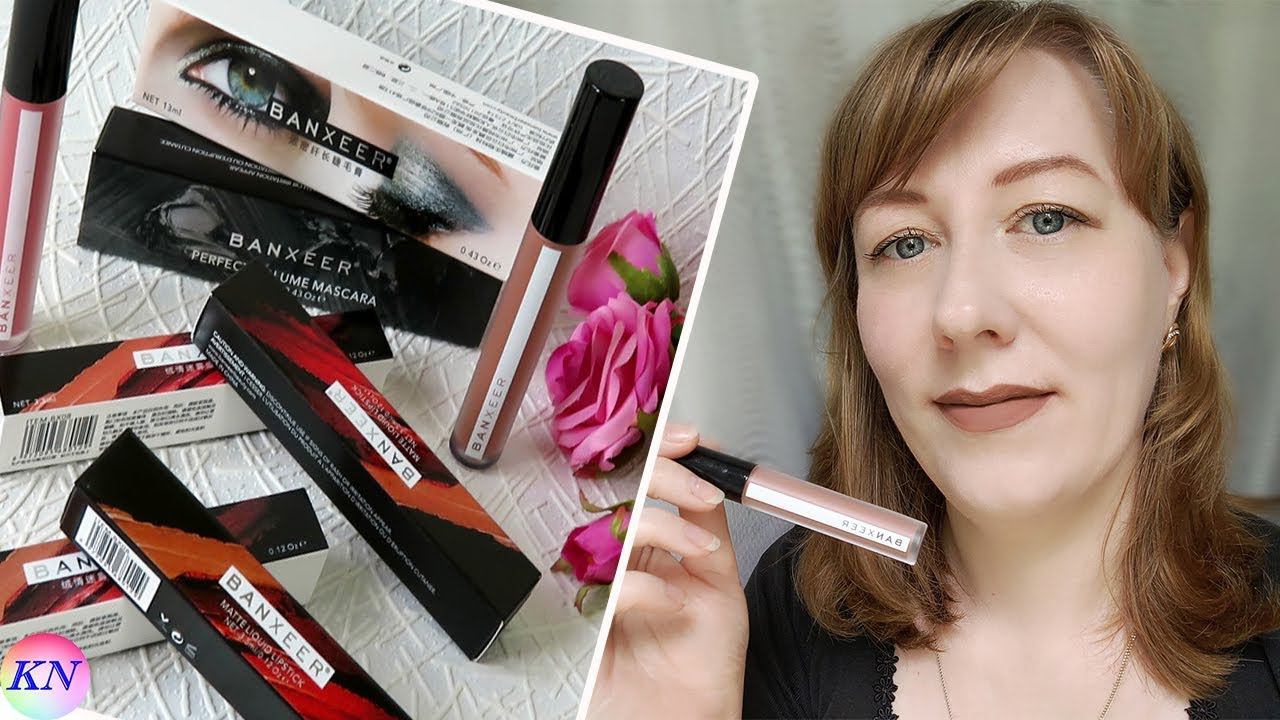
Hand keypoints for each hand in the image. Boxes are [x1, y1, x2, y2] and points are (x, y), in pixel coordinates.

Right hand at [587, 423, 748, 718]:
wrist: (691, 715)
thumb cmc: (701, 660)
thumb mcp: (718, 578)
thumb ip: (707, 522)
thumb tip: (710, 463)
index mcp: (645, 542)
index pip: (641, 479)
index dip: (662, 451)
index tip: (691, 439)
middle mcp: (619, 556)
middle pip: (619, 490)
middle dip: (662, 475)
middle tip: (699, 491)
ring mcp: (601, 584)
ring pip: (614, 526)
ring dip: (666, 528)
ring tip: (701, 553)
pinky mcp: (588, 620)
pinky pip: (610, 584)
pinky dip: (650, 586)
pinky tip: (674, 602)